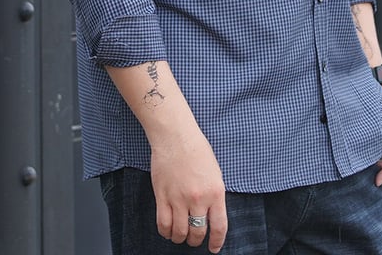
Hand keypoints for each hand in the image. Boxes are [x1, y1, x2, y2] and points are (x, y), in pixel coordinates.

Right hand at [150, 126, 227, 251]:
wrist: (176, 137)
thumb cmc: (197, 150)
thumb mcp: (215, 173)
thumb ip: (214, 195)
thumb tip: (211, 215)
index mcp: (215, 192)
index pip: (218, 226)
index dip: (216, 242)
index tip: (214, 248)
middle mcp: (198, 198)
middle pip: (197, 232)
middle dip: (196, 240)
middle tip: (194, 239)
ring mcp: (179, 198)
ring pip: (179, 232)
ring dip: (180, 238)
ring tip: (180, 235)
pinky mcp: (162, 196)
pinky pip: (163, 224)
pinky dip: (166, 232)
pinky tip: (168, 230)